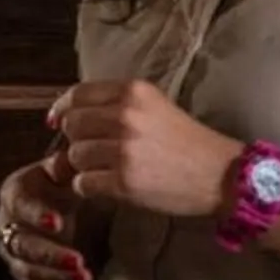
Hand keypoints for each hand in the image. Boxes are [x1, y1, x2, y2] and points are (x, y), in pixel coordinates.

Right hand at [0, 150, 93, 279]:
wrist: (65, 204)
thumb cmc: (65, 185)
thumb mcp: (67, 172)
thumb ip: (67, 165)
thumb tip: (71, 156)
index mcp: (14, 194)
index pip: (19, 205)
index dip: (36, 214)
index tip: (57, 222)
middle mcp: (8, 226)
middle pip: (23, 245)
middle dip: (50, 256)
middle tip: (79, 261)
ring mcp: (16, 255)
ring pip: (29, 271)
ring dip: (57, 279)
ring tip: (86, 279)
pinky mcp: (28, 276)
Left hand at [49, 80, 240, 220]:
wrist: (222, 175)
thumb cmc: (189, 143)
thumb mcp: (156, 108)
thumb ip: (116, 108)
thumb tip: (67, 118)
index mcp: (134, 92)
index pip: (78, 94)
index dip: (63, 109)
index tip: (57, 121)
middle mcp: (125, 116)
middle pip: (72, 125)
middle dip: (76, 140)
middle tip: (92, 152)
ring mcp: (123, 150)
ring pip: (74, 156)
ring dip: (83, 167)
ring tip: (104, 171)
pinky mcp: (123, 181)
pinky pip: (83, 183)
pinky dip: (88, 187)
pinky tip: (106, 187)